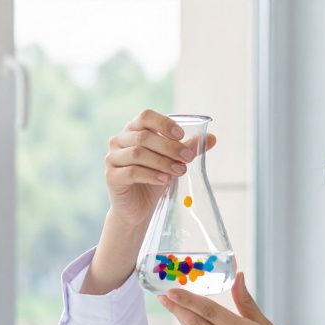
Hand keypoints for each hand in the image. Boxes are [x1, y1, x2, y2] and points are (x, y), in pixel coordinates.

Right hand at [105, 109, 216, 228]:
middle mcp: (119, 140)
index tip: (182, 135)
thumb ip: (188, 148)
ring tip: (179, 171)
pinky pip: (131, 172)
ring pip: (137, 153)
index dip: (164, 124)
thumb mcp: (172, 161)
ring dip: (162, 162)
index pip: (146, 117)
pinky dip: (151, 175)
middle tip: (188, 159)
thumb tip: (212, 138)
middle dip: (169, 147)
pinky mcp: (111, 176)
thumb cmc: (153, 179)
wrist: (137, 207)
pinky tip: (164, 180)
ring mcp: (112, 158)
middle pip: (144, 137)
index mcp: (133, 130)